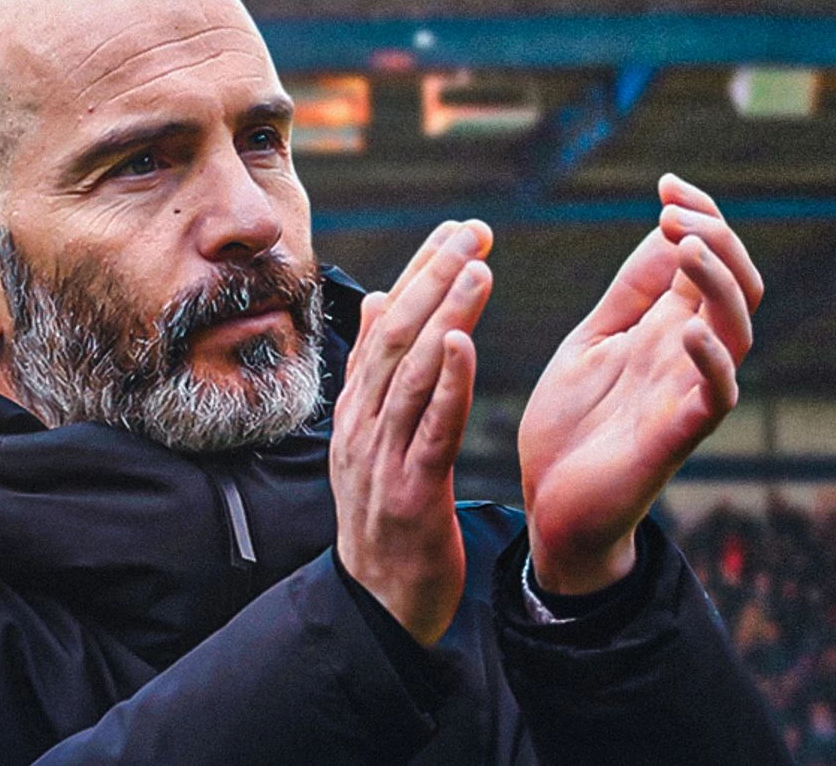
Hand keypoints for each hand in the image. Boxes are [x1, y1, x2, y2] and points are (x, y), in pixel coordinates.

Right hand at [331, 220, 493, 645]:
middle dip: (433, 277)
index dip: (419, 272)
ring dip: (444, 316)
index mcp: (358, 409)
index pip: (387, 325)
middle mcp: (363, 425)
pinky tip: (464, 346)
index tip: (454, 229)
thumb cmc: (386, 518)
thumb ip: (376, 372)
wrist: (380, 605)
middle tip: (472, 230)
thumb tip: (376, 300)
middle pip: (396, 337)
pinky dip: (447, 385)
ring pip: (412, 374)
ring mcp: (382, 459)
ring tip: (477, 268)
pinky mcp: (412, 494)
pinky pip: (430, 431)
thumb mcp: (373, 439)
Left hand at [518, 175, 762, 593]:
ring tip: (687, 247)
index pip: (708, 259)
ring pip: (738, 329)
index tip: (666, 184)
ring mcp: (688, 392)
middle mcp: (689, 354)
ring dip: (719, 283)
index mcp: (667, 326)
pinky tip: (689, 331)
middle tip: (674, 213)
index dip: (701, 215)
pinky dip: (712, 361)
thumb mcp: (594, 339)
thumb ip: (630, 292)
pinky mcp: (678, 436)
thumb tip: (664, 228)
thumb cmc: (573, 424)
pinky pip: (717, 396)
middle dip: (716, 238)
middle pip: (738, 285)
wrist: (550, 504)